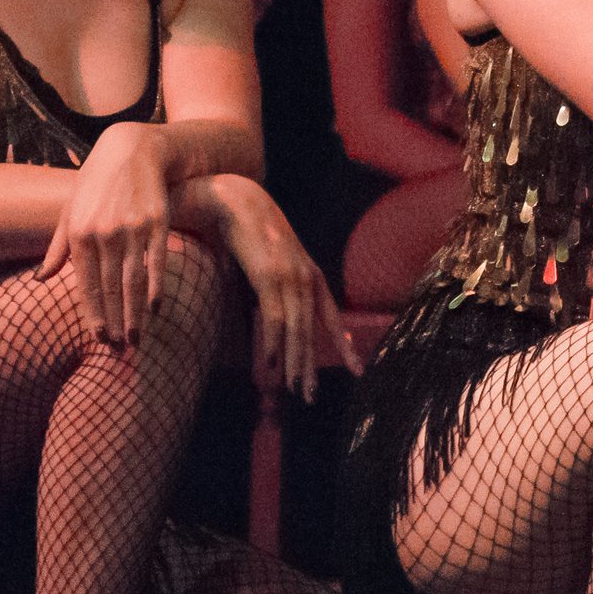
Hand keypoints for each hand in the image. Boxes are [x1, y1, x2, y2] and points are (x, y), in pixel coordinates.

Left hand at [40, 121, 175, 343]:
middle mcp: (104, 233)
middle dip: (114, 322)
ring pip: (132, 281)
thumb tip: (40, 280)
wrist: (131, 149)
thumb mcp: (70, 211)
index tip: (98, 339)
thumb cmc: (95, 183)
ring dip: (134, 313)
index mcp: (79, 233)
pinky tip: (155, 308)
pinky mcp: (156, 221)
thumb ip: (57, 248)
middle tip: (119, 349)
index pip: (85, 285)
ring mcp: (131, 227)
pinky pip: (156, 262)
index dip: (93, 315)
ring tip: (136, 338)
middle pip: (110, 288)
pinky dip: (156, 287)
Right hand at [216, 178, 356, 399]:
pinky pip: (272, 317)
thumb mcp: (273, 260)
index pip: (332, 316)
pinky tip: (269, 364)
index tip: (356, 369)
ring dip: (294, 362)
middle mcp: (306, 276)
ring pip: (295, 329)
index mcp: (311, 274)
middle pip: (312, 330)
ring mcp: (288, 276)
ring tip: (294, 389)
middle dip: (310, 365)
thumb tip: (276, 311)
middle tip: (310, 396)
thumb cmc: (252, 230)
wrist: (236, 197)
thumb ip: (278, 285)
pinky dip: (272, 343)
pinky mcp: (267, 275)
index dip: (343, 344)